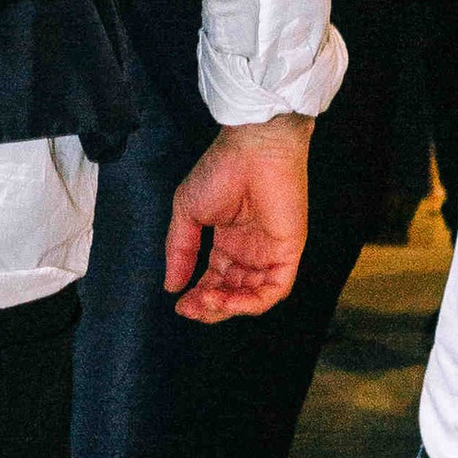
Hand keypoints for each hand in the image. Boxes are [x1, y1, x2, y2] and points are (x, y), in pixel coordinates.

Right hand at [164, 115, 311, 322]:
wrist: (253, 148)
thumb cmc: (221, 170)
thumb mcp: (188, 212)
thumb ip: (180, 250)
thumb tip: (171, 286)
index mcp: (229, 242)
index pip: (214, 281)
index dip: (197, 297)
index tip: (178, 304)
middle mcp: (250, 252)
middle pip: (231, 293)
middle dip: (209, 306)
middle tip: (189, 308)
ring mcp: (269, 253)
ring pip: (252, 298)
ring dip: (227, 307)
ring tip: (205, 301)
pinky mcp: (287, 253)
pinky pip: (273, 290)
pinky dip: (250, 302)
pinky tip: (226, 299)